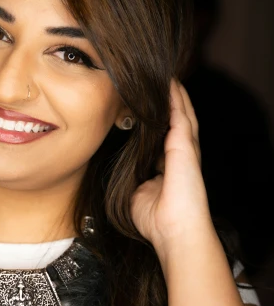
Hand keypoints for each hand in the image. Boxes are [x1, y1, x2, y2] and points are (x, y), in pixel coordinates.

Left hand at [130, 79, 213, 268]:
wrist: (174, 232)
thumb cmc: (156, 220)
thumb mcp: (136, 193)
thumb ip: (131, 177)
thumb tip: (120, 170)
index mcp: (168, 162)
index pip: (162, 132)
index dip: (155, 117)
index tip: (143, 101)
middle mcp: (179, 151)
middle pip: (175, 116)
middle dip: (168, 98)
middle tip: (158, 77)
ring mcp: (185, 147)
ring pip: (181, 110)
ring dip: (173, 92)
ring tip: (165, 73)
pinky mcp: (185, 145)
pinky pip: (180, 114)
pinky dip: (175, 97)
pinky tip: (169, 83)